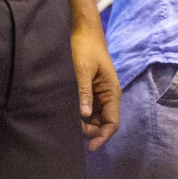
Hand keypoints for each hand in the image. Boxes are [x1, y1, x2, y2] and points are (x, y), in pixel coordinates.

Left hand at [70, 24, 120, 150]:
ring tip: (66, 122)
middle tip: (70, 128)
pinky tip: (66, 115)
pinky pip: (85, 111)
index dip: (102, 137)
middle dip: (89, 131)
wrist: (83, 31)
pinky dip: (77, 116)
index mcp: (111, 92)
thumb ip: (84, 92)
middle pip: (101, 125)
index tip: (89, 146)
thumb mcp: (83, 69)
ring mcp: (97, 96)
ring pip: (92, 120)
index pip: (112, 123)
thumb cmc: (86, 48)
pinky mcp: (88, 93)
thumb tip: (84, 115)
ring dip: (82, 125)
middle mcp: (107, 97)